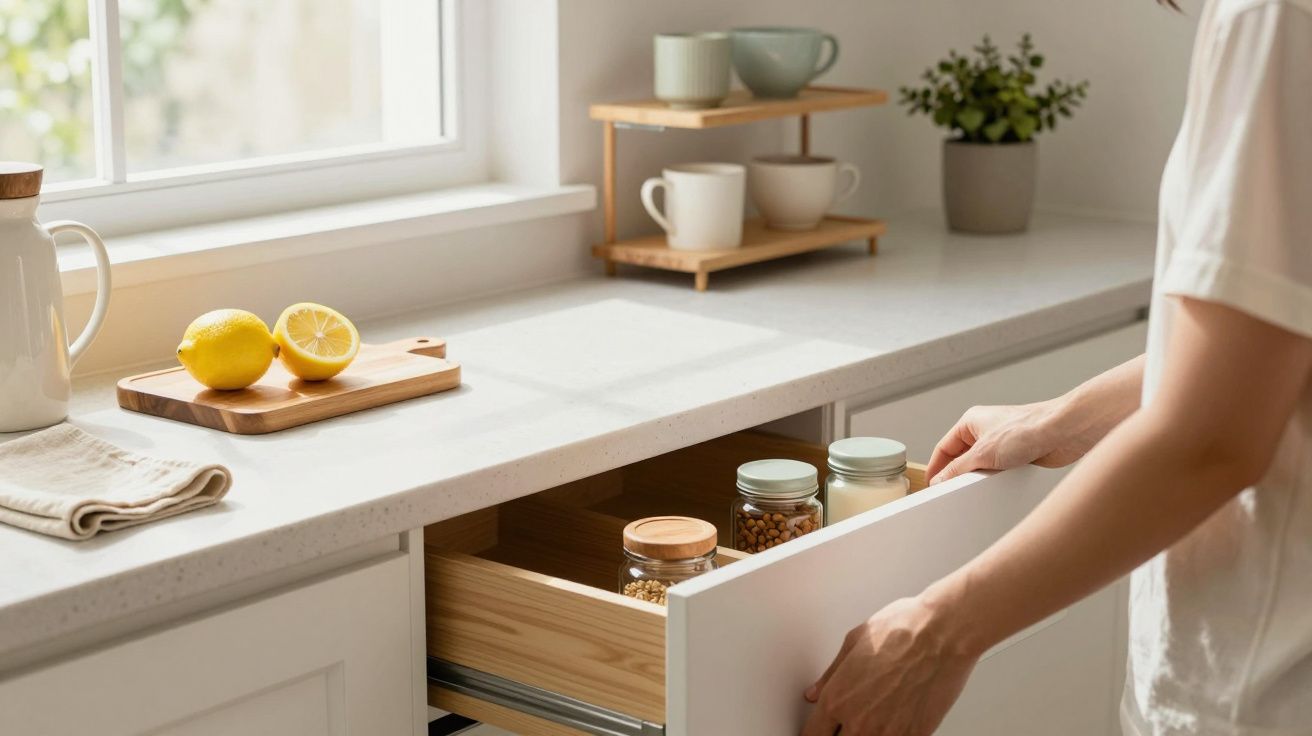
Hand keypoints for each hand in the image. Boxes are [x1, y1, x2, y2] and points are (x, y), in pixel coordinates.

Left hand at [801, 596, 978, 735]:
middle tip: (846, 720)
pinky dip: (892, 734)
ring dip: (864, 734)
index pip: (812, 735)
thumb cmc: (902, 630)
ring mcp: (888, 733)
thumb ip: (830, 676)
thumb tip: (815, 693)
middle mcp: (859, 722)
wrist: (942, 635)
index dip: (814, 732)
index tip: (819, 729)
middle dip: (839, 733)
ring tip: (873, 717)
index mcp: (837, 699)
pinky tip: (895, 719)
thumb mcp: (853, 643)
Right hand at [925, 400, 1089, 484]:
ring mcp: (1002, 442)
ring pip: (981, 465)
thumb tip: (940, 480)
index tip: (931, 486)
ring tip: (976, 490)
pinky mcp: (1019, 454)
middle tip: (951, 493)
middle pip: (961, 457)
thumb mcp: (983, 453)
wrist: (1064, 432)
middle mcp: (985, 430)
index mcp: (971, 421)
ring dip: (978, 478)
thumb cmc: (1028, 429)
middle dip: (957, 475)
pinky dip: (995, 480)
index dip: (936, 467)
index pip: (944, 447)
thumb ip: (958, 469)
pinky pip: (998, 470)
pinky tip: (996, 488)